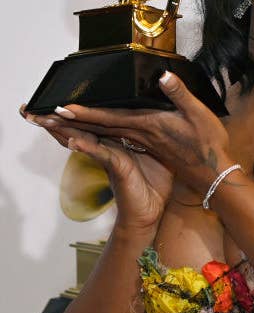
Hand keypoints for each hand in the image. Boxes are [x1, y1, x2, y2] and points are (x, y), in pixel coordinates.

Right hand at [20, 103, 175, 230]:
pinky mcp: (117, 167)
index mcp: (117, 141)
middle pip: (81, 127)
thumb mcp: (158, 153)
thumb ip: (153, 136)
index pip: (94, 121)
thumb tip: (160, 116)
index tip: (58, 98)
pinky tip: (75, 140)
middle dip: (58, 117)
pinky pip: (101, 154)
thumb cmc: (155, 185)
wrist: (153, 214)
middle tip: (33, 107)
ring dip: (65, 128)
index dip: (77, 110)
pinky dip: (87, 147)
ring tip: (46, 118)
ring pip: (84, 138)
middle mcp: (109, 148)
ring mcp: (110, 157)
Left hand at [21, 72, 233, 214]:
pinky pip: (117, 138)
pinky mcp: (148, 147)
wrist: (214, 176)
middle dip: (72, 121)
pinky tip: (96, 128)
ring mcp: (142, 143)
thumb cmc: (208, 147)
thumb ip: (179, 95)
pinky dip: (100, 132)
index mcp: (147, 127)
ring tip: (59, 120)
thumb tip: (163, 76)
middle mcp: (139, 135)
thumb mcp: (199, 116)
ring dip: (81, 127)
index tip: (60, 109)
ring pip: (105, 133)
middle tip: (43, 116)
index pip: (108, 118)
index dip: (84, 113)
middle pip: (99, 127)